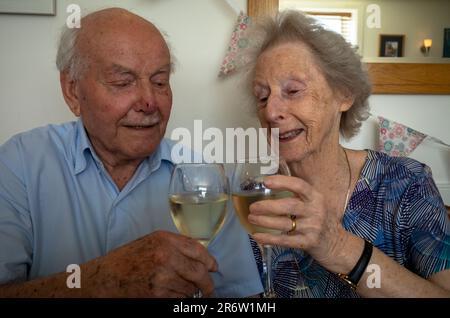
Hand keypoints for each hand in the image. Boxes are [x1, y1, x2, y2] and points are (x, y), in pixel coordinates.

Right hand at [82, 231, 217, 296]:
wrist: (105, 277)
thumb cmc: (129, 258)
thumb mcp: (152, 242)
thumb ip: (176, 245)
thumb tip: (201, 256)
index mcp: (165, 240)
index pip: (198, 250)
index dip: (209, 261)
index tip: (213, 267)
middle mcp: (165, 256)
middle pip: (199, 272)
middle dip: (207, 283)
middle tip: (209, 288)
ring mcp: (162, 276)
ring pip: (190, 288)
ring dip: (190, 292)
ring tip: (182, 290)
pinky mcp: (157, 294)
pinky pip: (179, 299)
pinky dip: (180, 299)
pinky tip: (173, 295)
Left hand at [248, 175, 349, 269]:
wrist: (337, 243)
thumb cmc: (320, 218)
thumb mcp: (315, 202)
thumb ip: (299, 193)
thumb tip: (271, 180)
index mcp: (316, 197)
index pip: (300, 185)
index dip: (282, 182)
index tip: (265, 181)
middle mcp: (315, 211)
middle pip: (289, 206)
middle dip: (268, 206)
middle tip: (253, 206)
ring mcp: (312, 228)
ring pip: (284, 224)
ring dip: (265, 221)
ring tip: (251, 218)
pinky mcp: (307, 243)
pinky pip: (285, 241)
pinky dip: (269, 239)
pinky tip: (257, 236)